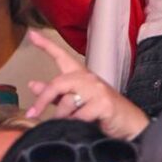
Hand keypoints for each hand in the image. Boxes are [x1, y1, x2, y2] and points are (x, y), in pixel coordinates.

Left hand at [24, 30, 148, 139]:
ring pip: (67, 100)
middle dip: (43, 99)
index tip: (32, 34)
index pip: (61, 56)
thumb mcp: (76, 101)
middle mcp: (88, 78)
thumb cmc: (102, 111)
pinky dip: (75, 123)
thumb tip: (33, 85)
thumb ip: (55, 93)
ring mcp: (97, 89)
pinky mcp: (104, 103)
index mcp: (80, 75)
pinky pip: (80, 114)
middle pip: (58, 82)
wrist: (129, 124)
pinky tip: (78, 127)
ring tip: (61, 125)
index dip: (46, 45)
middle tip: (33, 113)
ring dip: (61, 116)